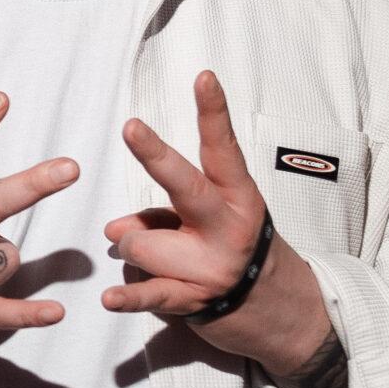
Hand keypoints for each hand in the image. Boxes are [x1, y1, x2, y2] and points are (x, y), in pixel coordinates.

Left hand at [103, 71, 328, 368]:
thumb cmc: (234, 249)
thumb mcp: (210, 220)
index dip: (213, 111)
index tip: (203, 77)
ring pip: (141, 242)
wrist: (278, 311)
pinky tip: (109, 297)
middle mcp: (228, 226)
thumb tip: (113, 229)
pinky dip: (127, 297)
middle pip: (185, 185)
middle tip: (130, 127)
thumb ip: (161, 214)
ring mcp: (212, 265)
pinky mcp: (195, 300)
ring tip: (159, 260)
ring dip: (133, 249)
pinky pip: (151, 293)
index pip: (222, 147)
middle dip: (155, 155)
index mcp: (238, 196)